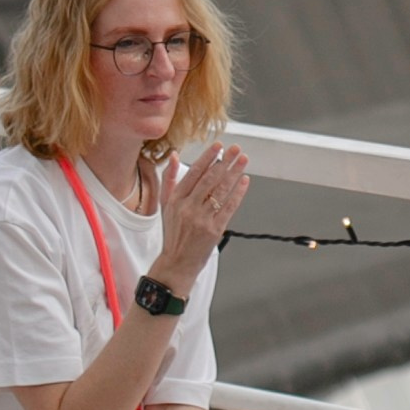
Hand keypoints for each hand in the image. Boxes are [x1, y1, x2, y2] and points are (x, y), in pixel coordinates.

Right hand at [151, 140, 250, 293]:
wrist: (177, 262)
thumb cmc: (173, 233)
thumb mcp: (165, 205)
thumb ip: (169, 179)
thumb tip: (175, 156)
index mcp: (176, 199)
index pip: (194, 173)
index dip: (208, 158)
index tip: (218, 146)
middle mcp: (188, 207)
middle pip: (210, 179)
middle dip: (225, 162)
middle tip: (236, 149)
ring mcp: (202, 219)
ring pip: (221, 191)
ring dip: (234, 173)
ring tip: (243, 160)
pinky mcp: (214, 230)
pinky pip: (229, 207)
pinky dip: (238, 193)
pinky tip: (244, 181)